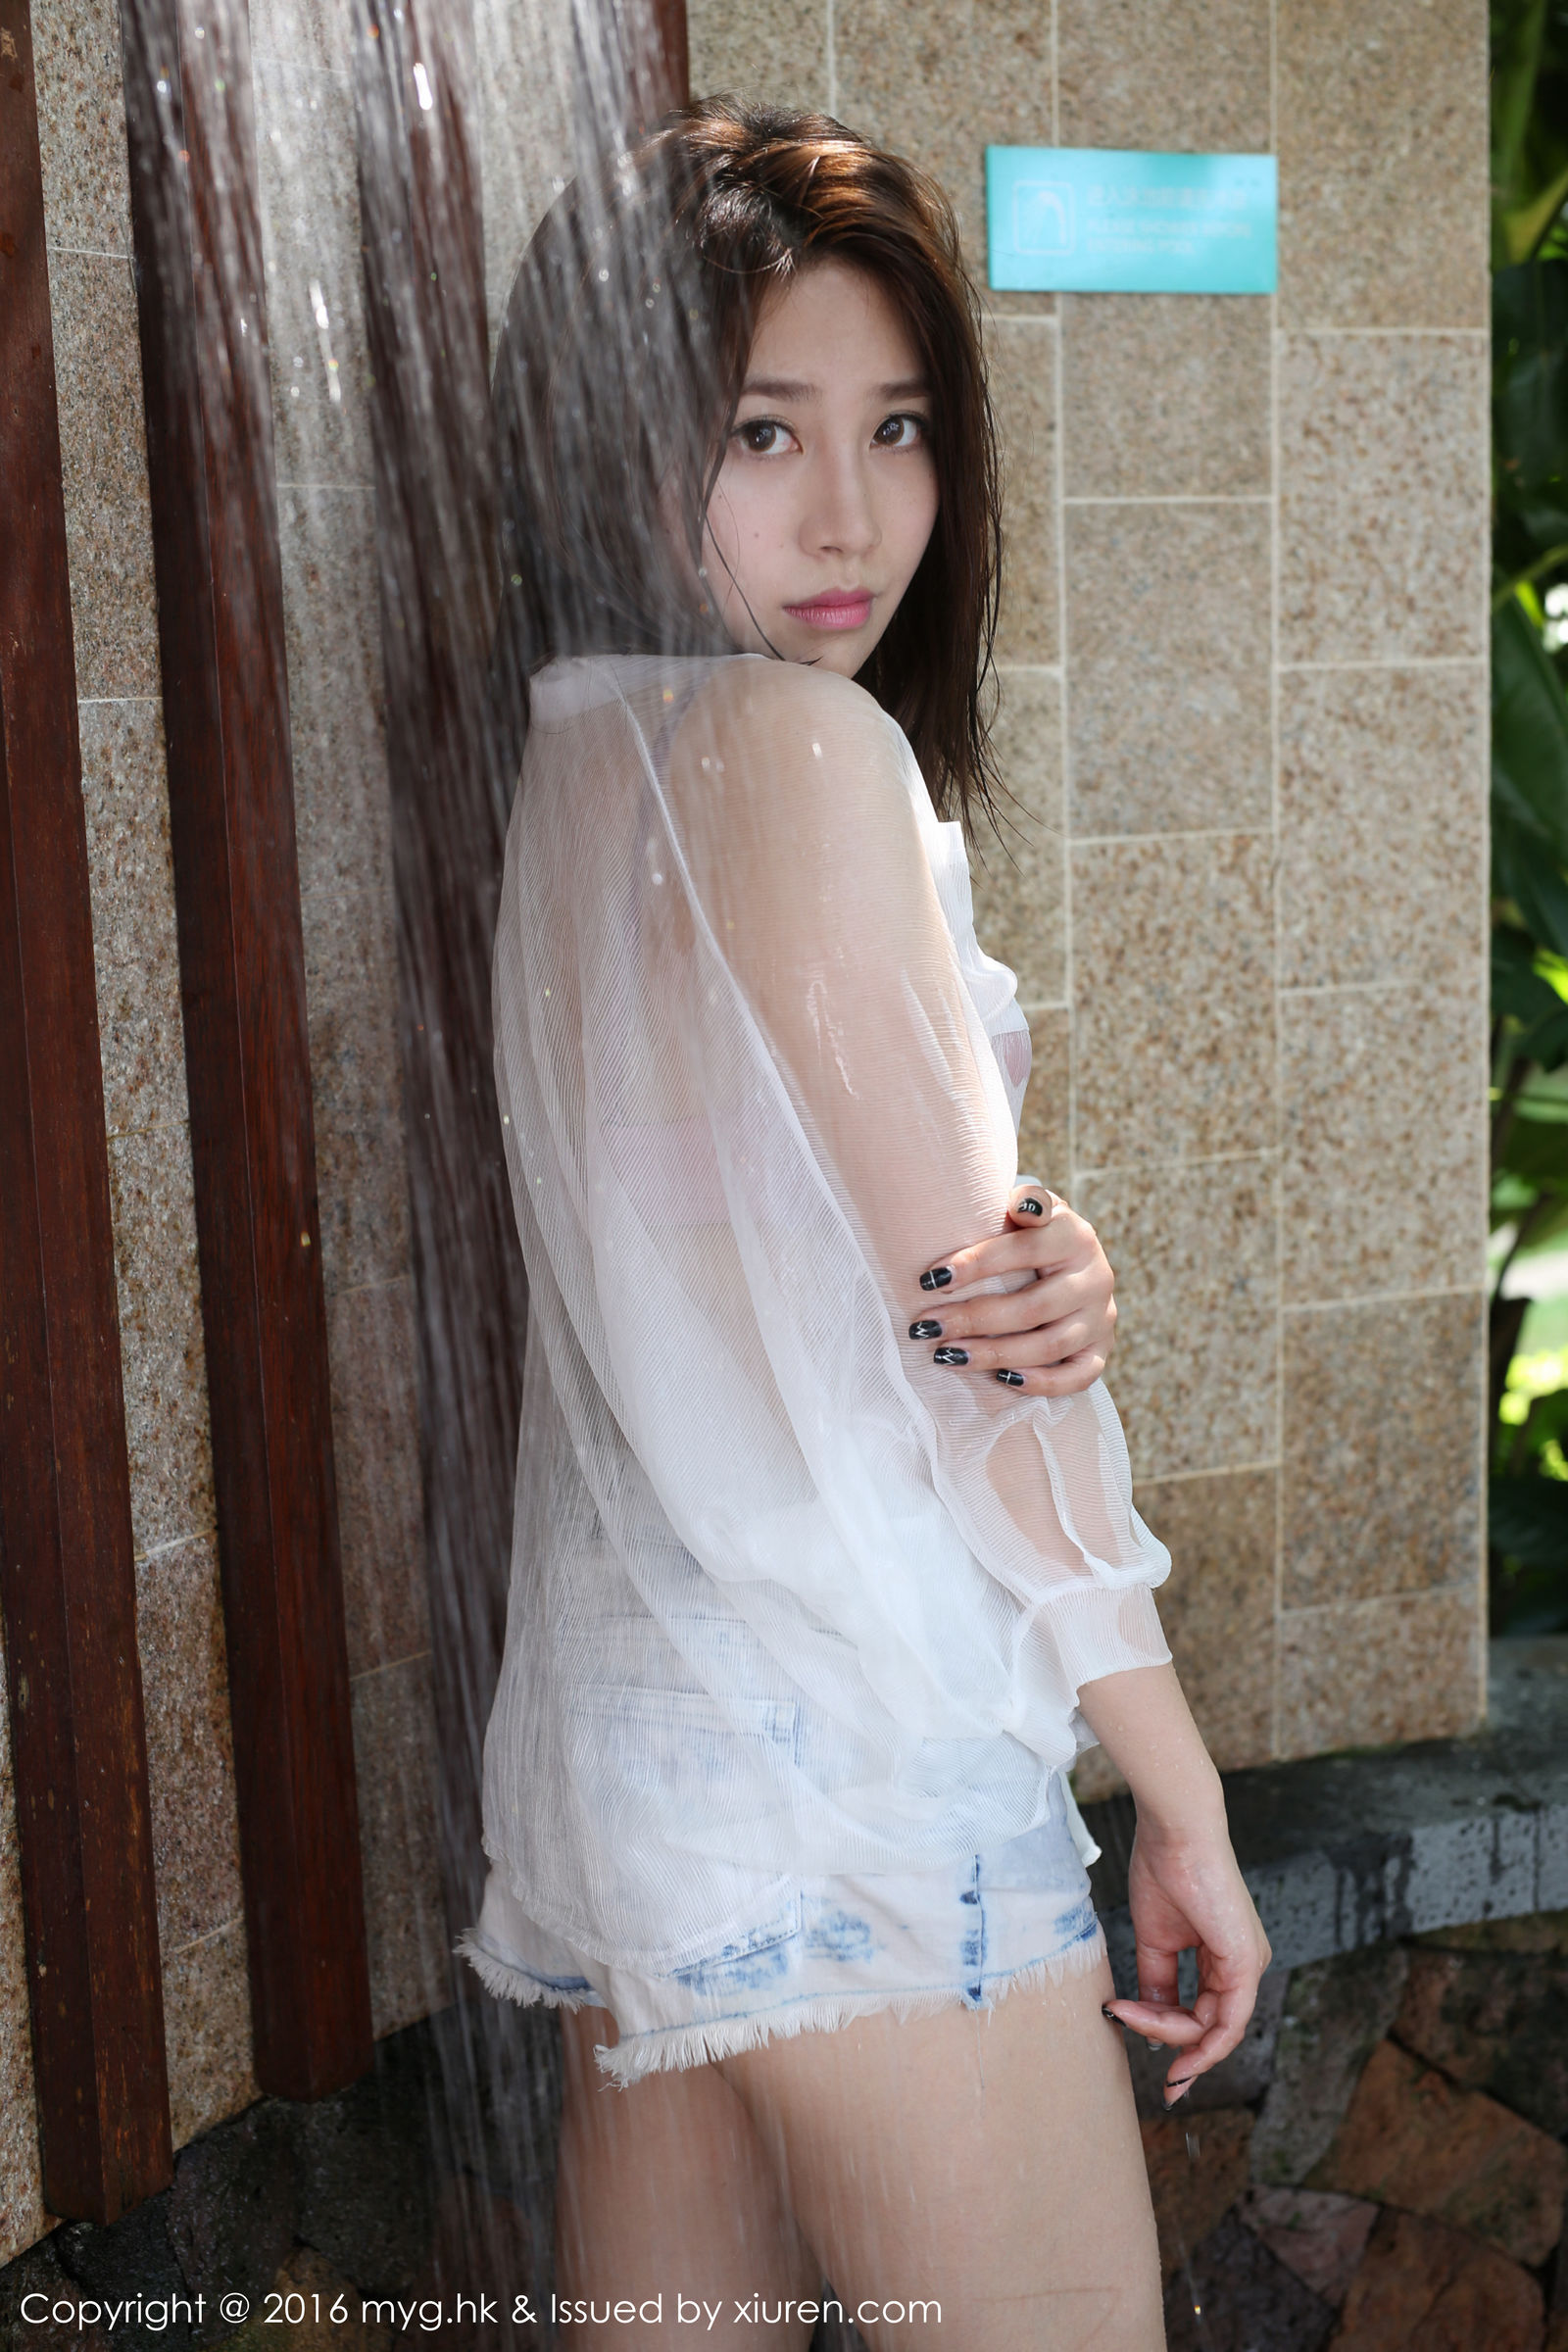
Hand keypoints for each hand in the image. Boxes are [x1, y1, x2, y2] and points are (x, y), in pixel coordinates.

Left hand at [910, 1180, 1116, 1394]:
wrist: (1070, 1259)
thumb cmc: (1031, 1233)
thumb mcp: (1029, 1208)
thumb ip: (1024, 1202)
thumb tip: (1020, 1208)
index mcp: (1075, 1235)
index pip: (1025, 1250)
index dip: (977, 1264)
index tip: (930, 1280)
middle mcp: (1095, 1276)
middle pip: (1033, 1307)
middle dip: (972, 1319)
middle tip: (925, 1326)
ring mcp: (1101, 1316)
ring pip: (1050, 1346)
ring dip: (994, 1354)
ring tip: (945, 1354)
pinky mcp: (1101, 1349)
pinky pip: (1079, 1376)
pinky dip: (1041, 1382)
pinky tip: (1000, 1378)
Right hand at [1102, 1818, 1271, 2107]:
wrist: (1174, 1832)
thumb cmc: (1164, 1870)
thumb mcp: (1155, 1937)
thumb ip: (1156, 1981)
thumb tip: (1145, 2019)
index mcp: (1225, 1957)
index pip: (1206, 2015)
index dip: (1177, 2042)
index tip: (1147, 2057)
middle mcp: (1243, 1965)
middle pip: (1210, 2028)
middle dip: (1175, 2049)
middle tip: (1137, 2046)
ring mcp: (1249, 1965)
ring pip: (1216, 2030)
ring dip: (1172, 2036)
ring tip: (1132, 2019)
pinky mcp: (1246, 1963)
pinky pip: (1228, 2022)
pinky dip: (1200, 2042)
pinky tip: (1173, 2049)